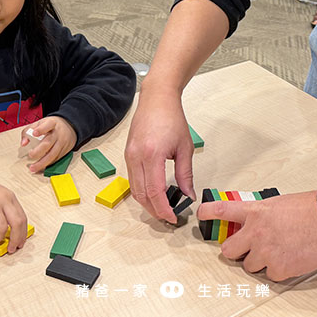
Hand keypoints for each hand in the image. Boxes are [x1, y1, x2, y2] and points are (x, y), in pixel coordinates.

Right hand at [0, 171, 27, 249]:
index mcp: (10, 197)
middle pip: (16, 223)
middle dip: (15, 239)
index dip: (22, 234)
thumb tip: (11, 234)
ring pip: (1, 228)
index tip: (20, 243)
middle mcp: (3, 200)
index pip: (22, 218)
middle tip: (10, 248)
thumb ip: (6, 211)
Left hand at [24, 116, 76, 172]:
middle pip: (49, 142)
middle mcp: (58, 133)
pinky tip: (40, 167)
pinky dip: (47, 164)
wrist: (70, 127)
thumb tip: (23, 143)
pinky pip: (56, 159)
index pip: (47, 125)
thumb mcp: (41, 123)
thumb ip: (28, 130)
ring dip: (42, 163)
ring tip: (33, 168)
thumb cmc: (52, 126)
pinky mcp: (65, 151)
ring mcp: (62, 143)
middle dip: (39, 151)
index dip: (41, 129)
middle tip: (30, 155)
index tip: (34, 133)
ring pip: (52, 154)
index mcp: (52, 123)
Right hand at [124, 86, 194, 222]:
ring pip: (134, 189)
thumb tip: (189, 195)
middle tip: (168, 217)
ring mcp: (130, 155)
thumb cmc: (171, 118)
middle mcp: (137, 157)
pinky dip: (142, 191)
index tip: (173, 217)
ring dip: (147, 203)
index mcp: (152, 155)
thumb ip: (185, 174)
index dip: (163, 209)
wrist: (157, 99)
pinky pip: (132, 179)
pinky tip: (154, 193)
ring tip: (162, 208)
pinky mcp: (128, 154)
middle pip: (142, 195)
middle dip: (155, 210)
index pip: (155, 192)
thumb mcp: (184, 147)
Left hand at [197, 190, 316, 281]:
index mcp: (255, 211)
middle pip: (228, 250)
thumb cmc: (311, 208)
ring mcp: (266, 251)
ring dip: (259, 261)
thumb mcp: (278, 203)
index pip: (221, 210)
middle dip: (234, 251)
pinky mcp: (279, 268)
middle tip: (244, 249)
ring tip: (277, 250)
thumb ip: (261, 213)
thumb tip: (254, 222)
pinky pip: (269, 275)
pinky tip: (288, 258)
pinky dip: (277, 270)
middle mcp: (256, 232)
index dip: (207, 213)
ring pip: (249, 266)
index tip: (201, 214)